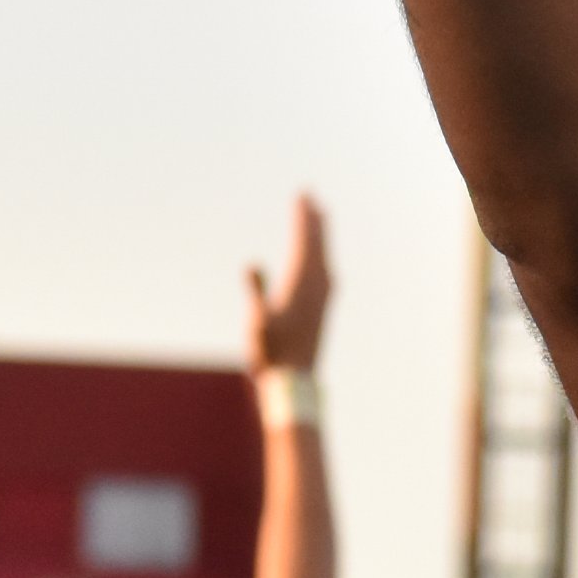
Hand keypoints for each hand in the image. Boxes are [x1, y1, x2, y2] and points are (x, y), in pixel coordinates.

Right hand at [246, 194, 333, 372]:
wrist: (294, 382)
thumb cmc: (271, 354)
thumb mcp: (258, 321)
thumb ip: (256, 291)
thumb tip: (252, 263)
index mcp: (302, 285)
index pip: (305, 242)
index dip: (303, 218)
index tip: (303, 196)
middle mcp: (318, 288)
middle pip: (317, 245)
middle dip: (313, 219)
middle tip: (310, 195)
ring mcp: (322, 299)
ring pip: (324, 257)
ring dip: (320, 236)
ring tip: (320, 216)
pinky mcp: (322, 309)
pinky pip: (325, 272)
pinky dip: (322, 257)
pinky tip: (322, 260)